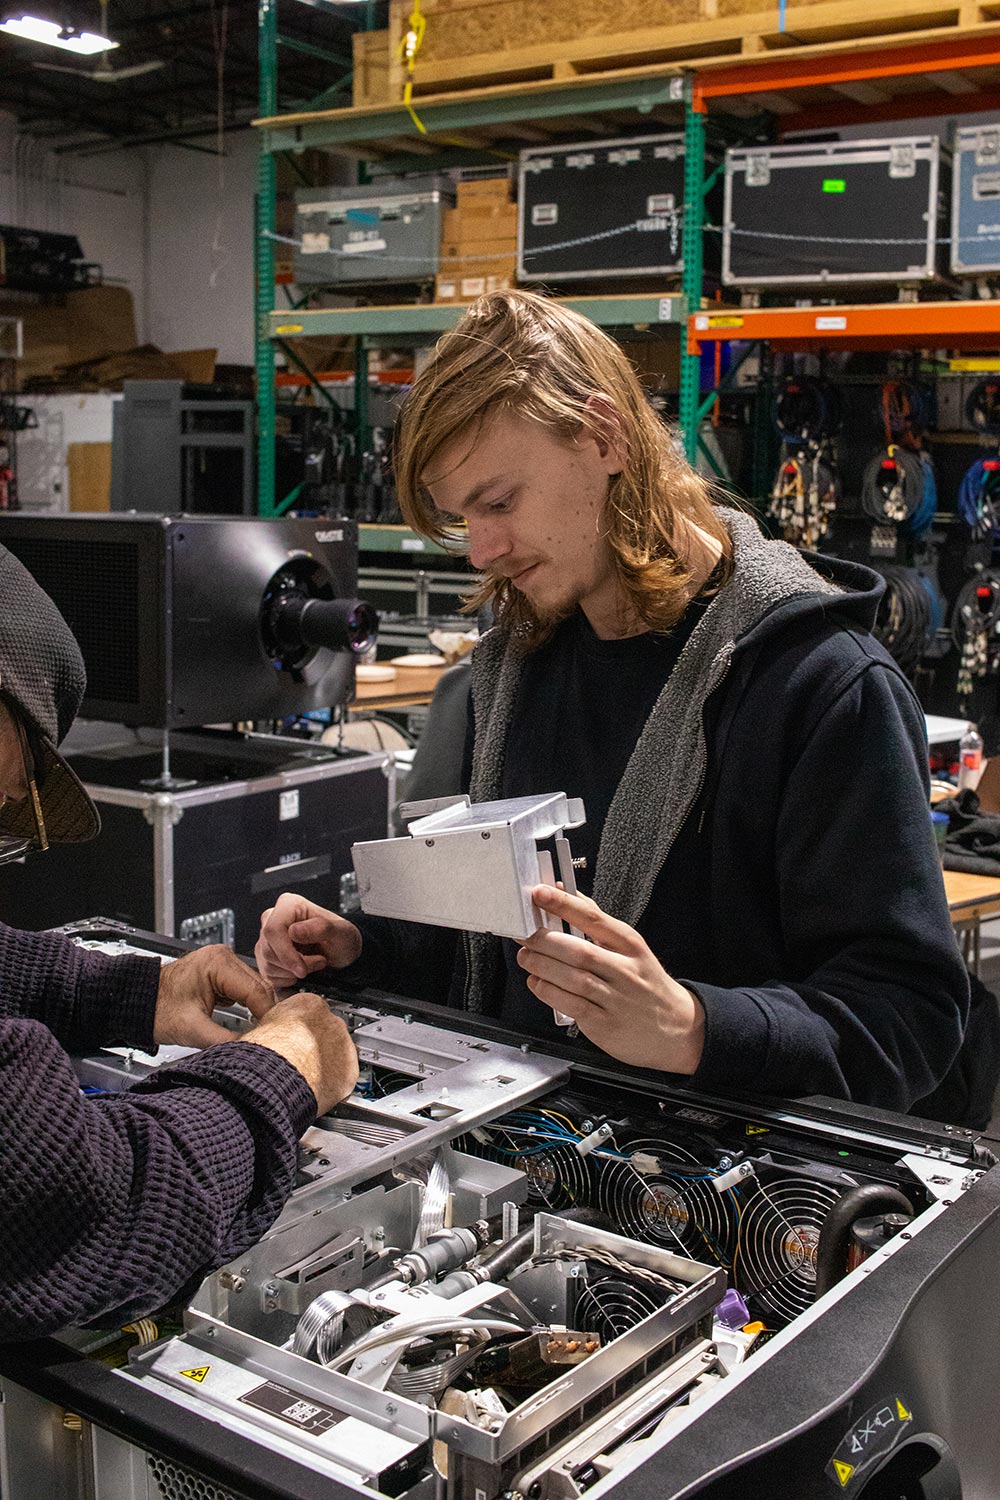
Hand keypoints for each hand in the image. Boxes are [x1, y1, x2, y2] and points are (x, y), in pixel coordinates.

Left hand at [154, 945, 275, 1048]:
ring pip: (255, 988)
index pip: (257, 991)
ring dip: (258, 1009)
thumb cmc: (157, 1008)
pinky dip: (249, 1005)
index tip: (272, 1035)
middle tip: (268, 1037)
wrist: (136, 1001)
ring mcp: (223, 963)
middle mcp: (223, 957)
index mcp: (218, 963)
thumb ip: (225, 1040)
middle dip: (265, 1013)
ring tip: (260, 1031)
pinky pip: (244, 988)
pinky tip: (250, 1021)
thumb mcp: (193, 1029)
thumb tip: (250, 1048)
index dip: (267, 1016)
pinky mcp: (220, 972)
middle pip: (260, 987)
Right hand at [240, 994, 358, 1114]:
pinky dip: (335, 1083)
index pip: (311, 1011)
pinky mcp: (349, 1070)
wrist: (274, 1074)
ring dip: (328, 1063)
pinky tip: (318, 1089)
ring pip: (339, 1053)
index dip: (302, 1027)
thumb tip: (268, 1032)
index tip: (296, 1037)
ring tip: (307, 1077)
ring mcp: (343, 1045)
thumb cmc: (264, 1052)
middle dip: (318, 1044)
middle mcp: (331, 1020)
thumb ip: (275, 1025)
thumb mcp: (262, 1027)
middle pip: (329, 1031)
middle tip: (302, 1059)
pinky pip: (345, 1076)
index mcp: (308, 1004)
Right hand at [255, 892, 362, 987]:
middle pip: (269, 949)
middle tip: (319, 963)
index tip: (301, 969)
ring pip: (267, 964)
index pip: (273, 929)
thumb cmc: (342, 939)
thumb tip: (294, 931)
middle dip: (294, 964)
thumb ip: (322, 928)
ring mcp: (267, 938)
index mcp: (289, 905)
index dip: (285, 952)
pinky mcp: (265, 956)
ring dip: (292, 972)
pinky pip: (268, 974)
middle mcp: (273, 918)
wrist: (341, 954)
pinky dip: (287, 979)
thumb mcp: (343, 933)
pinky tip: (302, 971)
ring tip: (315, 964)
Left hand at [517, 885, 705, 1074]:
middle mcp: (625, 971)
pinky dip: (548, 991)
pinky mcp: (604, 1023)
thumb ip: (596, 923)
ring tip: (526, 956)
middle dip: (543, 940)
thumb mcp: (631, 949)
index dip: (563, 904)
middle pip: (578, 950)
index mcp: (631, 945)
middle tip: (523, 933)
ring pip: (572, 977)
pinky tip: (538, 982)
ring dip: (541, 965)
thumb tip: (563, 892)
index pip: (594, 918)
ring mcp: (616, 999)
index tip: (540, 893)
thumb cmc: (646, 984)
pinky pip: (570, 1004)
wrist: (677, 1028)